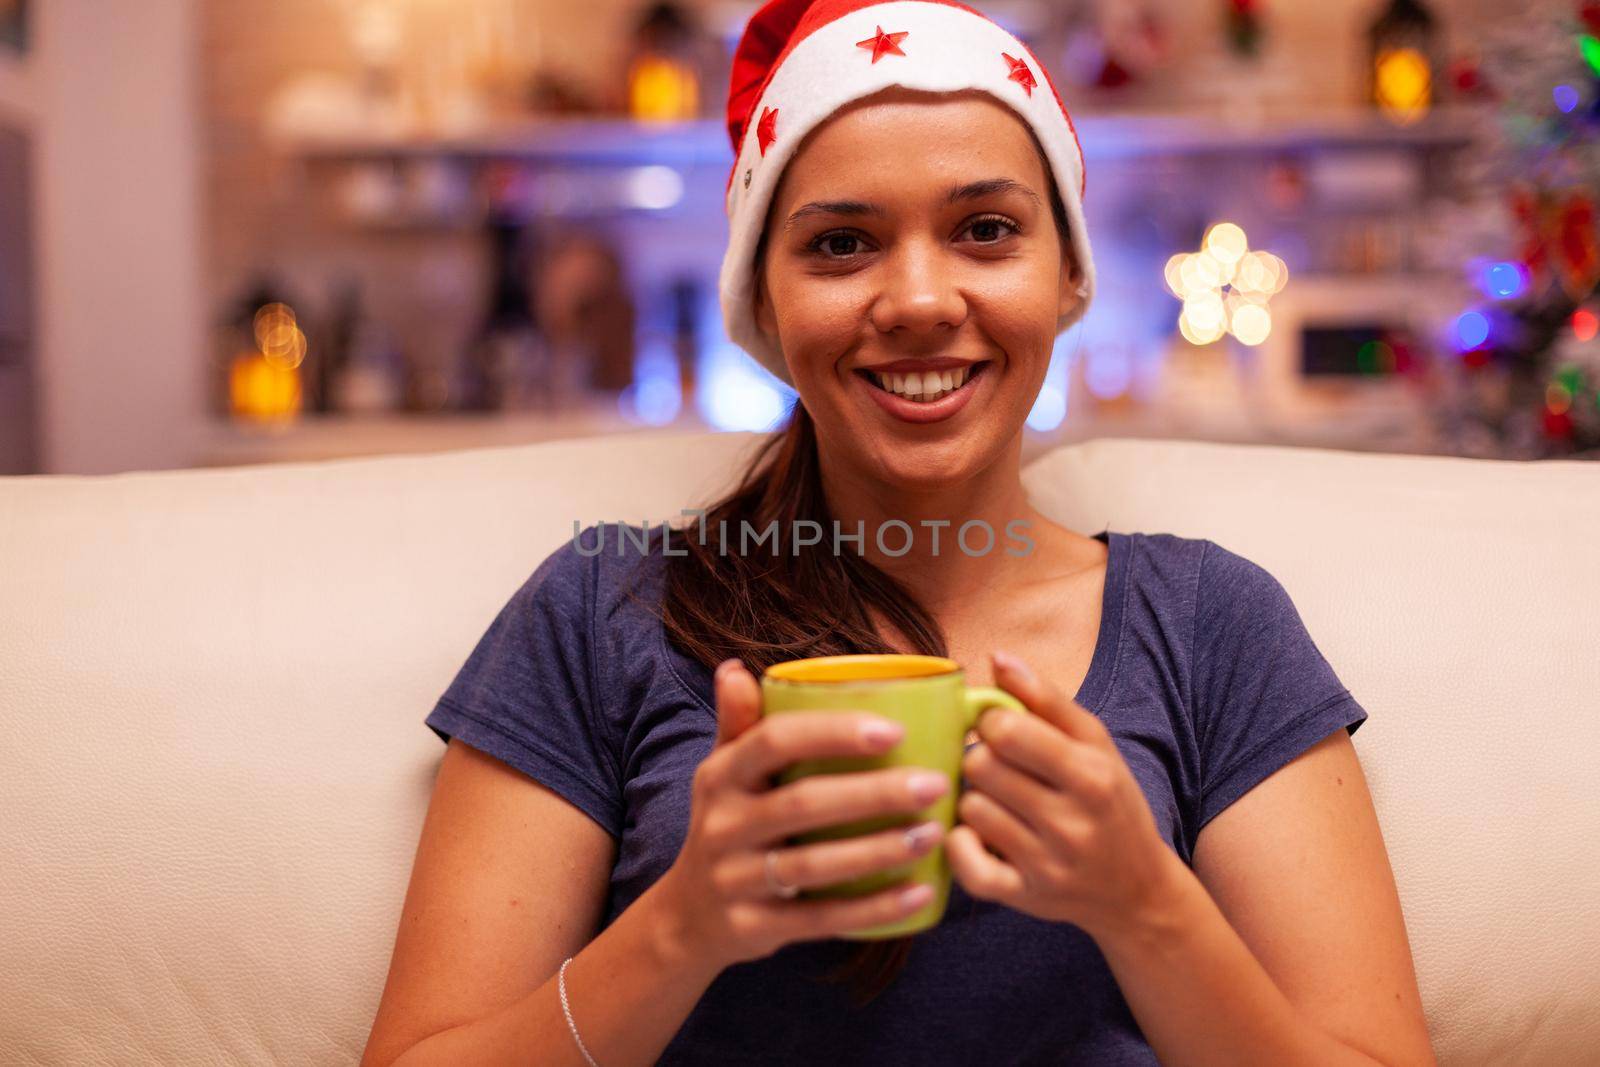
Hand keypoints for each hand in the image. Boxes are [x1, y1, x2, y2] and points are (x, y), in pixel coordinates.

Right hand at [653, 658, 949, 970]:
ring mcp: (734, 879)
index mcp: (721, 774)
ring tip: (934, 834)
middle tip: (936, 785)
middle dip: (875, 793)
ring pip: (815, 865)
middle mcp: (722, 824)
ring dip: (880, 850)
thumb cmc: (729, 824)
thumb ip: (740, 722)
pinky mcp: (752, 928)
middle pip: (804, 803)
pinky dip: (873, 909)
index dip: (834, 734)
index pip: (774, 741)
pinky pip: (820, 919)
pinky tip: (918, 895)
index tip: (897, 731)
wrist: (689, 916)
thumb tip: (736, 668)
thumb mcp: (723, 773)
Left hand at [946, 649, 1184, 942]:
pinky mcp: (1024, 897)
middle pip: (981, 766)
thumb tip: (997, 657)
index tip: (1003, 730)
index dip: (992, 722)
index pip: (1007, 730)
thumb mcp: (1095, 745)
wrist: (1137, 890)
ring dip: (976, 800)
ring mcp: (1047, 865)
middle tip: (1000, 769)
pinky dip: (961, 845)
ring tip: (999, 802)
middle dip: (982, 759)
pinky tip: (978, 836)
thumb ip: (1046, 698)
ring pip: (970, 808)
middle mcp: (1072, 823)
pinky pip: (966, 864)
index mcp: (1092, 775)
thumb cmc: (1110, 803)